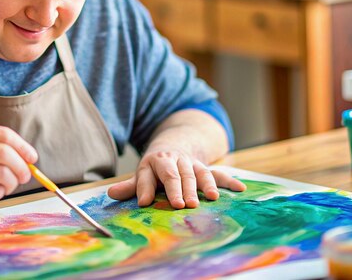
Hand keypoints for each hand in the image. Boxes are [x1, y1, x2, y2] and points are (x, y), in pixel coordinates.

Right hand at [0, 124, 37, 216]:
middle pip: (5, 153)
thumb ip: (4, 151)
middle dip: (21, 167)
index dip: (23, 146)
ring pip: (2, 173)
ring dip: (12, 183)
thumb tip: (31, 159)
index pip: (4, 135)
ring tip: (9, 186)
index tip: (33, 158)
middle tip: (25, 177)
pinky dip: (0, 193)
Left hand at [107, 149, 245, 208]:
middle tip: (184, 205)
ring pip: (199, 172)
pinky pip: (218, 173)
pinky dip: (229, 180)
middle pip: (178, 174)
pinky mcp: (205, 168)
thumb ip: (131, 186)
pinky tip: (240, 188)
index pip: (151, 174)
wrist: (174, 146)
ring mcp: (192, 163)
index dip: (147, 188)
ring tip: (212, 198)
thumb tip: (111, 194)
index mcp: (155, 161)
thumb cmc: (155, 168)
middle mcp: (175, 160)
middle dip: (181, 189)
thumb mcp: (142, 173)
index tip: (145, 202)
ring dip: (206, 185)